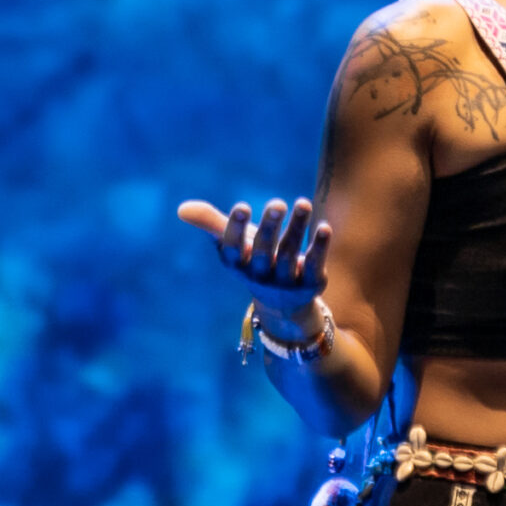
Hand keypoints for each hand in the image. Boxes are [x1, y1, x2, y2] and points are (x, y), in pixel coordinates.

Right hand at [177, 196, 330, 334]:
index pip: (233, 249)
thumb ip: (212, 224)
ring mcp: (285, 283)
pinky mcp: (310, 285)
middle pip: (263, 251)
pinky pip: (314, 266)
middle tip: (277, 202)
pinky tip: (324, 227)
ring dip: (297, 228)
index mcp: (237, 265)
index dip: (236, 229)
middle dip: (270, 227)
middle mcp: (259, 276)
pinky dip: (319, 247)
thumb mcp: (235, 243)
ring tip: (304, 202)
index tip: (243, 206)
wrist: (283, 303)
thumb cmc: (254, 260)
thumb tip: (181, 209)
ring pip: (289, 255)